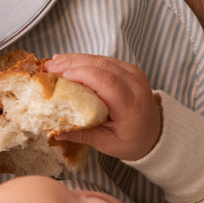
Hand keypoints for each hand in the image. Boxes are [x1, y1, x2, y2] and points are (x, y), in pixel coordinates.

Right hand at [44, 54, 161, 160]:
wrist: (155, 134)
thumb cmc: (131, 141)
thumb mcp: (107, 144)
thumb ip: (82, 136)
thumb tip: (54, 133)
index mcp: (131, 105)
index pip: (106, 81)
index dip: (82, 74)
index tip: (59, 76)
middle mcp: (135, 84)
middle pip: (102, 65)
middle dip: (72, 63)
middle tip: (48, 67)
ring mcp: (134, 73)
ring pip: (101, 59)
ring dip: (75, 59)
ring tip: (53, 63)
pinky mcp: (129, 68)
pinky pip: (105, 59)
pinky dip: (85, 60)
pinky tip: (68, 62)